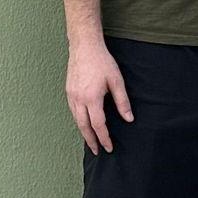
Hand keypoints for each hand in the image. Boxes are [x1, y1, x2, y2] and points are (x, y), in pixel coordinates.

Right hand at [65, 39, 132, 155]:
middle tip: (96, 151)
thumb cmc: (102, 62)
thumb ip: (122, 102)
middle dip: (90, 140)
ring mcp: (71, 95)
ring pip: (76, 119)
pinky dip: (78, 120)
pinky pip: (72, 110)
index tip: (109, 147)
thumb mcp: (117, 81)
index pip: (98, 125)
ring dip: (83, 131)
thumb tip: (129, 119)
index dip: (104, 138)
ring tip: (90, 140)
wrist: (84, 46)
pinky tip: (83, 122)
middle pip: (83, 126)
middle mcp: (79, 99)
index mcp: (92, 98)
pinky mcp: (68, 90)